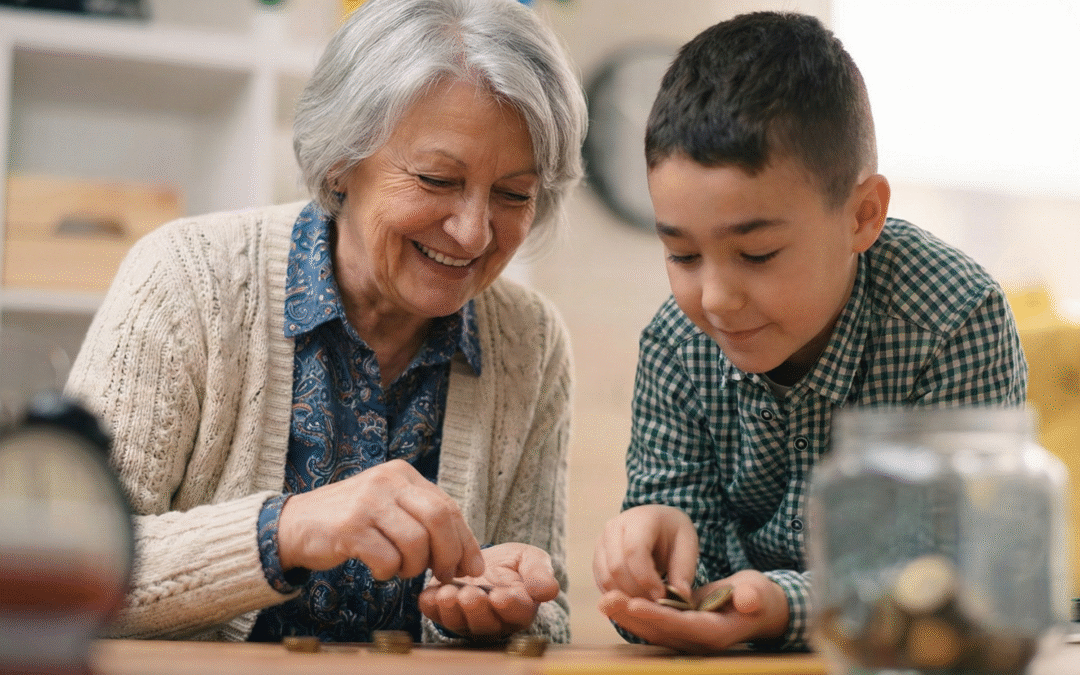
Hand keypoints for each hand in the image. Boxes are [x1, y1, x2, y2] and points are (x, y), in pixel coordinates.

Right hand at [276, 459, 484, 581]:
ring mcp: (368, 502)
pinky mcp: (349, 527)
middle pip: (439, 519)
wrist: (295, 524)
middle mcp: (387, 482)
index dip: (466, 542)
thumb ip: (424, 523)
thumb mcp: (390, 508)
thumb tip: (466, 559)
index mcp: (403, 475)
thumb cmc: (352, 521)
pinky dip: (387, 572)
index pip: (449, 507)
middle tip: (441, 575)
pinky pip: (386, 558)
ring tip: (399, 569)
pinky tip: (377, 569)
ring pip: (416, 542)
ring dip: (413, 567)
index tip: (471, 569)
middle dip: (448, 555)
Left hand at [418, 542, 559, 638]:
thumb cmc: (512, 563)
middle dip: (476, 610)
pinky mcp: (444, 612)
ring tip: (448, 594)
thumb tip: (550, 591)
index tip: (500, 596)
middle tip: (469, 595)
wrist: (483, 559)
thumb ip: (540, 574)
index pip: (517, 613)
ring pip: (459, 623)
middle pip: (485, 623)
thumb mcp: (531, 559)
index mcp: (520, 609)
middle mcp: (493, 621)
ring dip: (452, 610)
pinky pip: (435, 615)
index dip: (508, 606)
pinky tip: (428, 596)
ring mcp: (467, 619)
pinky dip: (430, 607)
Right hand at [593, 504, 698, 602]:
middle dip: (637, 591)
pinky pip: (602, 584)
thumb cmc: (672, 533)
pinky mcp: (597, 558)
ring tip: (648, 603)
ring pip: (606, 578)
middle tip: (656, 605)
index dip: (646, 578)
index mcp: (639, 519)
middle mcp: (614, 527)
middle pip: (616, 567)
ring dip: (626, 597)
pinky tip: (637, 600)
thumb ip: (684, 570)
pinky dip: (618, 597)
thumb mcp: (688, 544)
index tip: (662, 595)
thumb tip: (681, 596)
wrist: (656, 522)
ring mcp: (601, 542)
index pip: (634, 550)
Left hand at [597, 570, 789, 653]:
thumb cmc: (760, 598)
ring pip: (650, 629)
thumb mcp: (760, 594)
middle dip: (631, 616)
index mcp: (714, 633)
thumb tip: (748, 600)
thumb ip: (753, 597)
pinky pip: (651, 623)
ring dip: (626, 616)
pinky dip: (632, 613)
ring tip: (604, 600)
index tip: (633, 603)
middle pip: (658, 630)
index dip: (656, 615)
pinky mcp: (677, 628)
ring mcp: (685, 637)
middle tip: (606, 600)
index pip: (680, 625)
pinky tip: (614, 601)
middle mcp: (696, 640)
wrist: (758, 608)